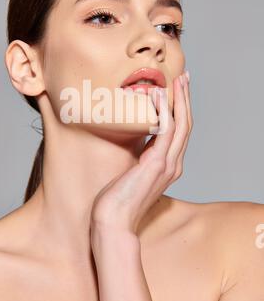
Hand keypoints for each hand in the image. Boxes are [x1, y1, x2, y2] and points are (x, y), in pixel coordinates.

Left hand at [90, 72, 192, 236]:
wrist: (114, 221)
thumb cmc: (118, 199)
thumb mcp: (133, 171)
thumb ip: (141, 156)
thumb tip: (136, 139)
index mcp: (169, 165)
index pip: (181, 131)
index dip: (181, 109)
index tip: (177, 90)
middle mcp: (173, 164)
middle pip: (187, 124)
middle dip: (186, 99)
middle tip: (185, 78)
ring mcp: (167, 165)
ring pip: (182, 125)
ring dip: (181, 100)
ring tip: (179, 80)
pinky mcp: (156, 164)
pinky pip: (166, 131)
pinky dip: (166, 111)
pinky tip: (160, 96)